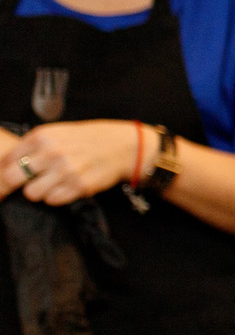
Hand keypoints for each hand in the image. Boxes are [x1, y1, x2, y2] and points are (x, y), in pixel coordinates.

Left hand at [0, 121, 146, 205]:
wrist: (123, 146)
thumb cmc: (87, 140)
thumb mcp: (57, 134)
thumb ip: (31, 147)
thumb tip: (4, 166)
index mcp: (42, 136)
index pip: (5, 161)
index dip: (3, 173)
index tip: (6, 181)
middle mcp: (52, 152)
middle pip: (11, 179)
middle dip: (10, 186)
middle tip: (18, 188)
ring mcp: (66, 170)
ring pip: (31, 193)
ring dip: (39, 191)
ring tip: (51, 184)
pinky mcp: (80, 186)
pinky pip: (53, 200)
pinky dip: (56, 197)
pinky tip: (66, 187)